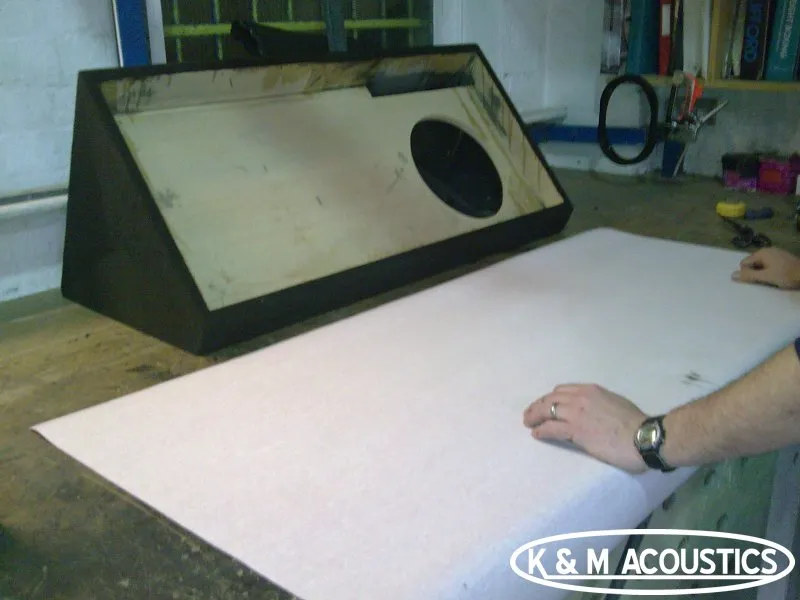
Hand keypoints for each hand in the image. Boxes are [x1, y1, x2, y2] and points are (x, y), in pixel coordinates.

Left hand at [522, 384, 647, 473]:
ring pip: (547, 410)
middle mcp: (580, 398)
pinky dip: (541, 430)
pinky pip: (551, 428)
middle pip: (550, 398)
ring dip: (534, 416)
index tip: (546, 404)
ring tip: (529, 423)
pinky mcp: (575, 430)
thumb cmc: (635, 424)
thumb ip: (599, 403)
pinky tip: (537, 433)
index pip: (562, 390)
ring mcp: (576, 413)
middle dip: (538, 405)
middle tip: (530, 414)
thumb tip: (591, 410)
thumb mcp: (615, 403)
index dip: (551, 398)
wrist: (643, 437)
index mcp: (591, 390)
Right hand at [732, 248, 799, 288]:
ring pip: (761, 264)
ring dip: (763, 272)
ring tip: (772, 278)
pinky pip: (769, 263)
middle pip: (752, 263)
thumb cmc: (786, 275)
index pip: (744, 263)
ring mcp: (775, 252)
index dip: (748, 273)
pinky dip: (770, 269)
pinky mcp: (782, 257)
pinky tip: (778, 275)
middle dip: (755, 272)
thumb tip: (731, 275)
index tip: (758, 279)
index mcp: (762, 253)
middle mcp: (767, 250)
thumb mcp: (766, 277)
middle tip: (765, 279)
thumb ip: (749, 276)